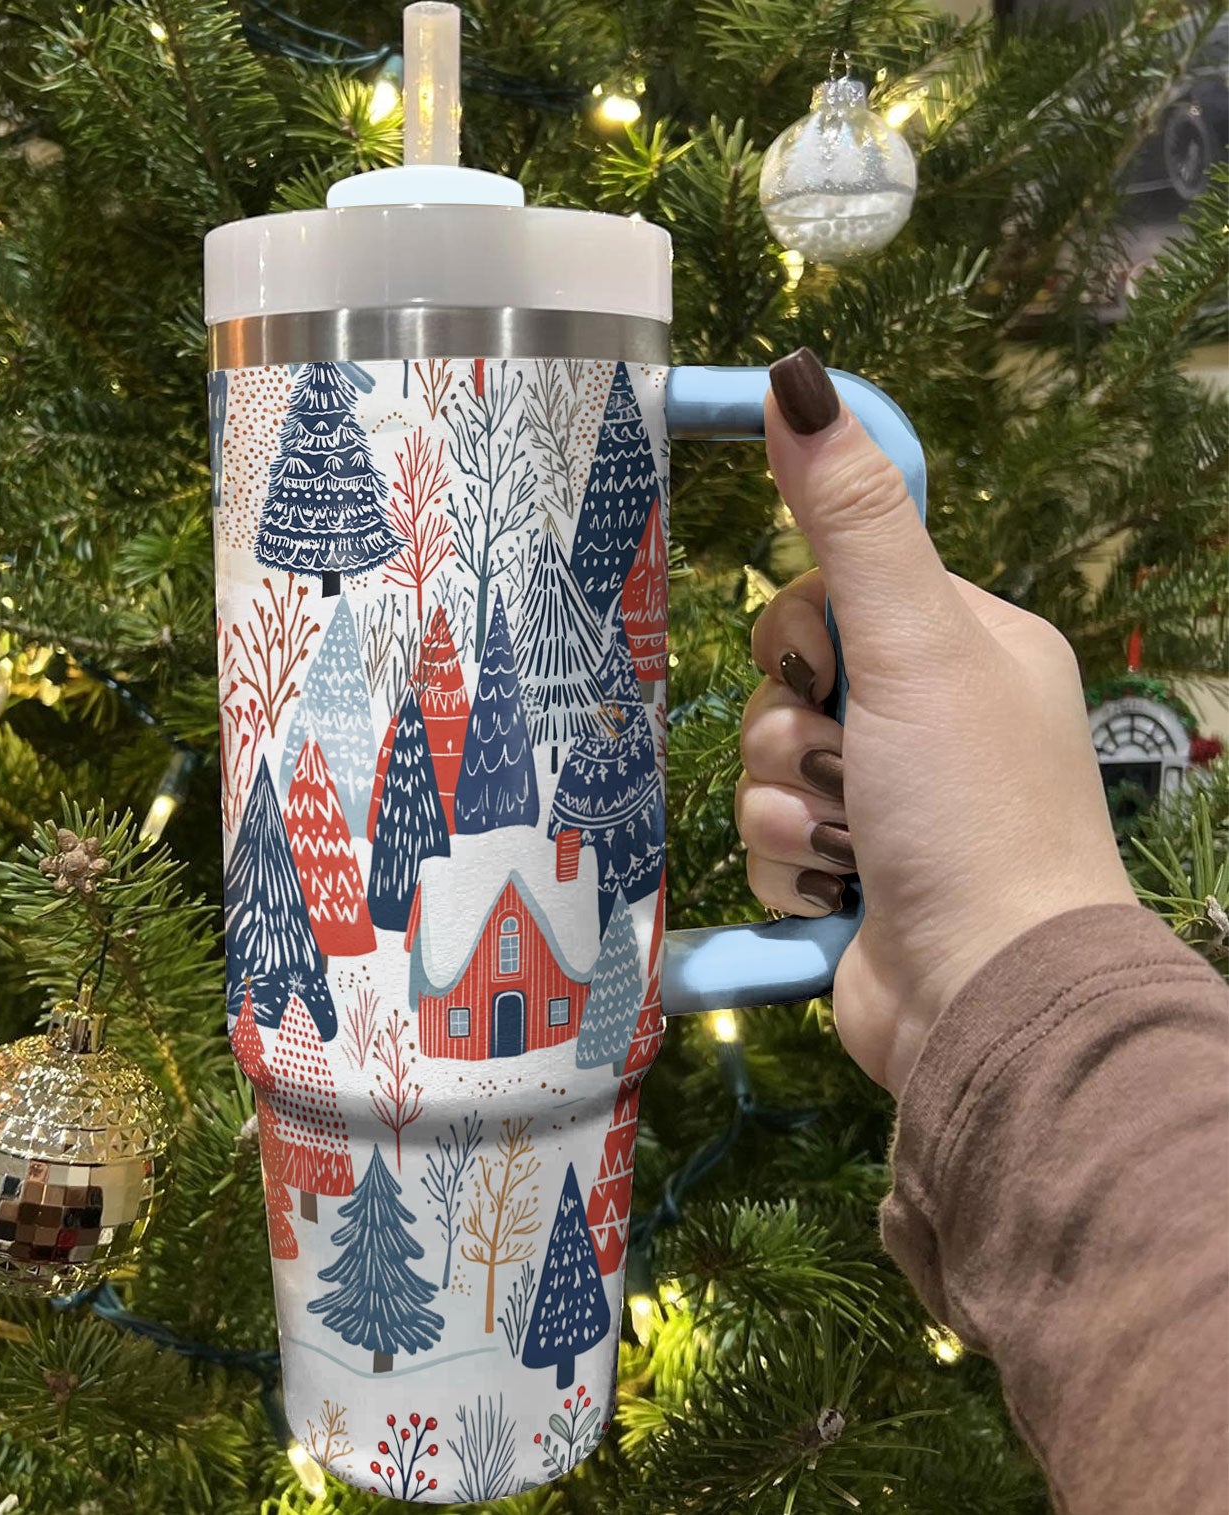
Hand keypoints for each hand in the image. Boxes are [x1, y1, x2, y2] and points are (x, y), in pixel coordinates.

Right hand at [737, 347, 1134, 1095]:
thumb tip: (797, 372)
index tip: (831, 673)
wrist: (989, 995)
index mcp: (964, 646)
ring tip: (858, 846)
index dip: (806, 635)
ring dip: (793, 810)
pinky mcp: (847, 873)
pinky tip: (843, 893)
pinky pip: (769, 839)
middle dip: (796, 737)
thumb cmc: (971, 804)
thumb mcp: (914, 646)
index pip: (828, 596)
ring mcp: (887, 802)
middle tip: (857, 771)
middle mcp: (926, 718)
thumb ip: (851, 521)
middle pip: (783, 686)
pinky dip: (795, 867)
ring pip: (765, 767)